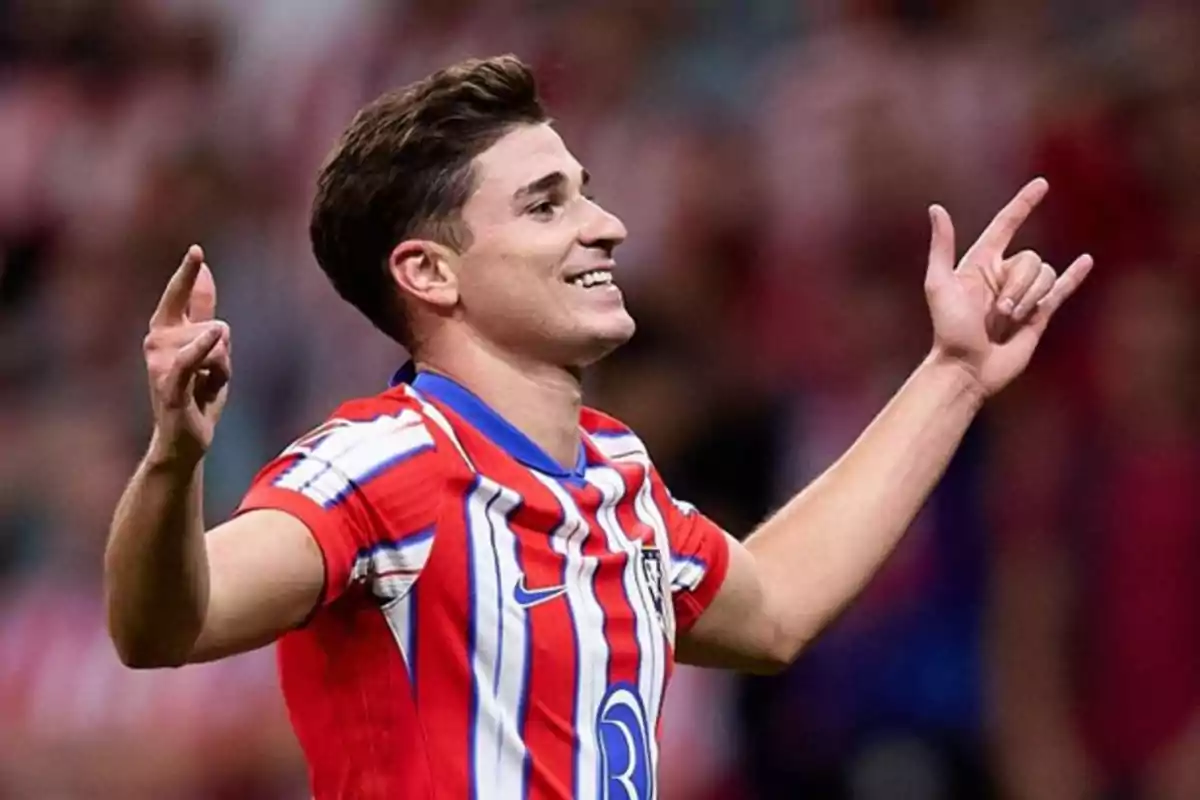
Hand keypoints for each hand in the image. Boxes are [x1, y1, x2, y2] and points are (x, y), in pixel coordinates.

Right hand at [143, 245, 230, 466]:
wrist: (185, 441)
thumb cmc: (196, 395)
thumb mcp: (206, 348)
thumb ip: (202, 311)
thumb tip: (205, 273)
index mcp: (165, 332)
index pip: (179, 295)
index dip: (188, 274)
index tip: (197, 250)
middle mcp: (157, 343)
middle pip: (215, 325)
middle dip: (226, 352)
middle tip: (211, 377)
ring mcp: (161, 364)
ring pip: (216, 345)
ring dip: (224, 370)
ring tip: (206, 388)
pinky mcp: (171, 387)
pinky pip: (190, 360)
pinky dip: (202, 348)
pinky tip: (214, 333)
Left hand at [924, 178, 1092, 396]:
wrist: (967, 369)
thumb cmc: (948, 330)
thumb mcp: (939, 284)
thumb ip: (942, 246)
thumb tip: (936, 208)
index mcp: (979, 264)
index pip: (1006, 225)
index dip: (1023, 205)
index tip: (1042, 184)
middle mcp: (1002, 275)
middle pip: (1030, 259)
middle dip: (1018, 285)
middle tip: (996, 313)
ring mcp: (1022, 294)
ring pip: (1046, 275)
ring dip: (1030, 298)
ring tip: (1008, 322)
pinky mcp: (1038, 314)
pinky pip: (1061, 288)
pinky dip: (1075, 276)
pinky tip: (1086, 261)